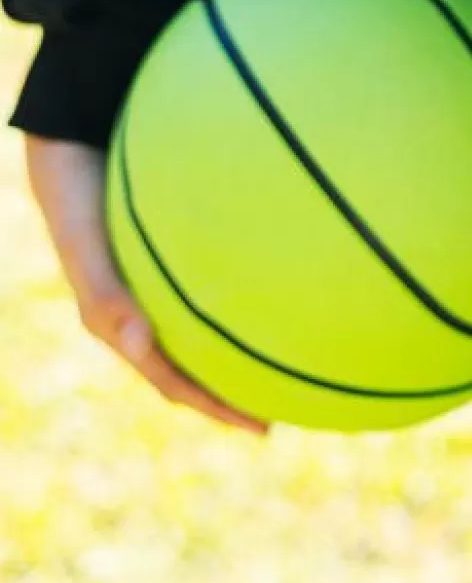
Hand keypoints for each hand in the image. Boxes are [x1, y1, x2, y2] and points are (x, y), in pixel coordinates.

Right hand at [22, 134, 269, 433]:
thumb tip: (143, 344)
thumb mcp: (86, 250)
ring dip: (237, 351)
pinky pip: (209, 289)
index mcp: (120, 328)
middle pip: (191, 366)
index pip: (173, 381)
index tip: (261, 427)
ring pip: (202, 331)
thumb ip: (108, 295)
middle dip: (233, 391)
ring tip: (288, 360)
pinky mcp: (166, 262)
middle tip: (285, 409)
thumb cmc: (78, 204)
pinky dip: (237, 299)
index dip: (215, 406)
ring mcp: (153, 290)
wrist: (71, 156)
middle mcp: (141, 316)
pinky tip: (277, 287)